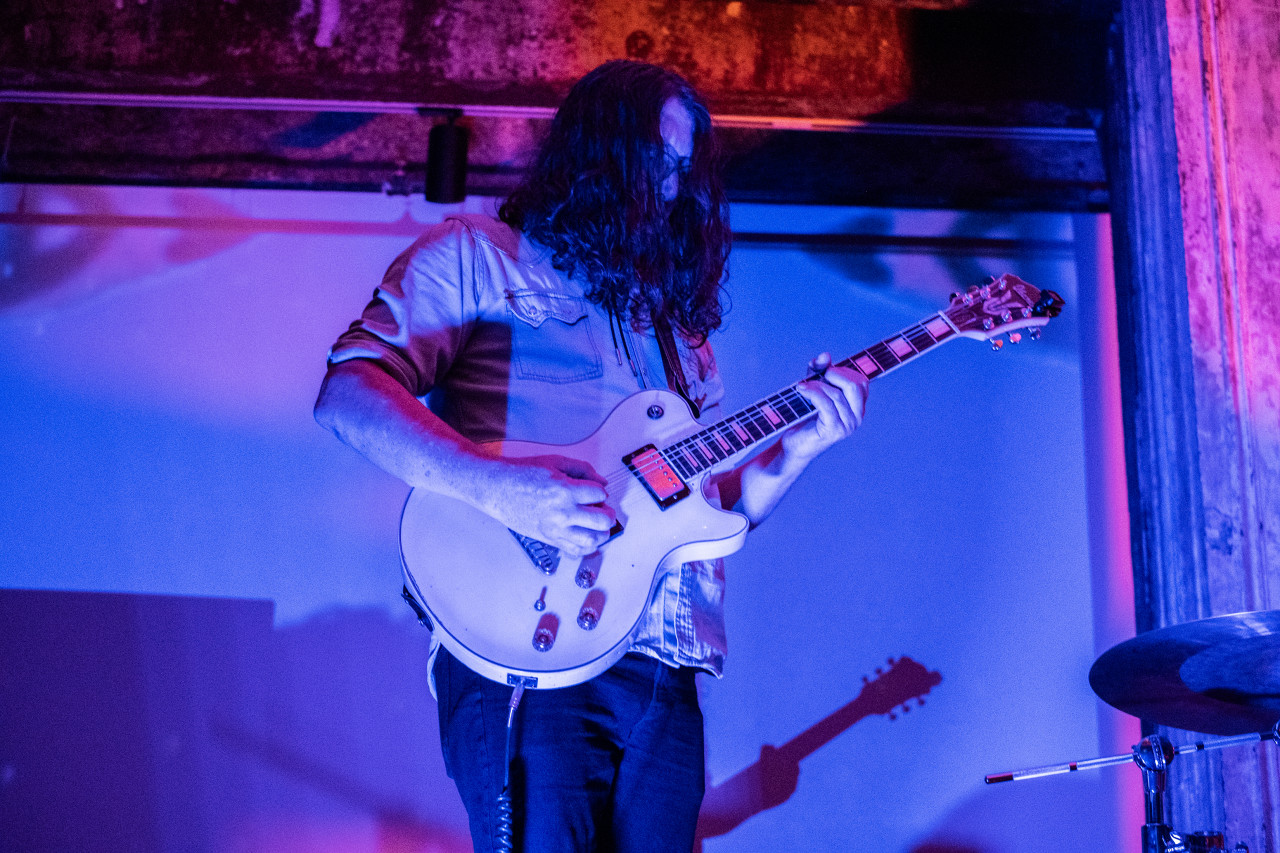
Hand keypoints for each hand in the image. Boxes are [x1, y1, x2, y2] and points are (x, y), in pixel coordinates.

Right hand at [477, 454, 614, 557]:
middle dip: (608, 514)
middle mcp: (562, 512)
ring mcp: (555, 528)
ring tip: (597, 525)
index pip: (600, 494)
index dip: (601, 491)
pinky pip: (575, 551)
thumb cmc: (522, 473)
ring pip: (592, 540)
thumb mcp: (555, 462)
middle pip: (602, 520)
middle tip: (604, 510)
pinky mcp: (548, 538)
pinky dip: (587, 547)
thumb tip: (602, 483)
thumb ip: (582, 470)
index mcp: (564, 490)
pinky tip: (586, 536)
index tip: (594, 491)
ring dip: (601, 533)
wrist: (497, 488)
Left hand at [782, 352, 868, 461]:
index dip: (842, 371)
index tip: (824, 372)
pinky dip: (812, 393)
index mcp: (858, 407)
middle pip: (854, 385)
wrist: (793, 444)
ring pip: (837, 394)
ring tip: (801, 386)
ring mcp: (848, 426)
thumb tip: (825, 355)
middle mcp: (857, 417)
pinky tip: (801, 389)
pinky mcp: (834, 431)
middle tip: (814, 378)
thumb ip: (820, 370)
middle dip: (833, 375)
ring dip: (816, 385)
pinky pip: (826, 404)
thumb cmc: (804, 416)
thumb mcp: (814, 387)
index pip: (861, 381)